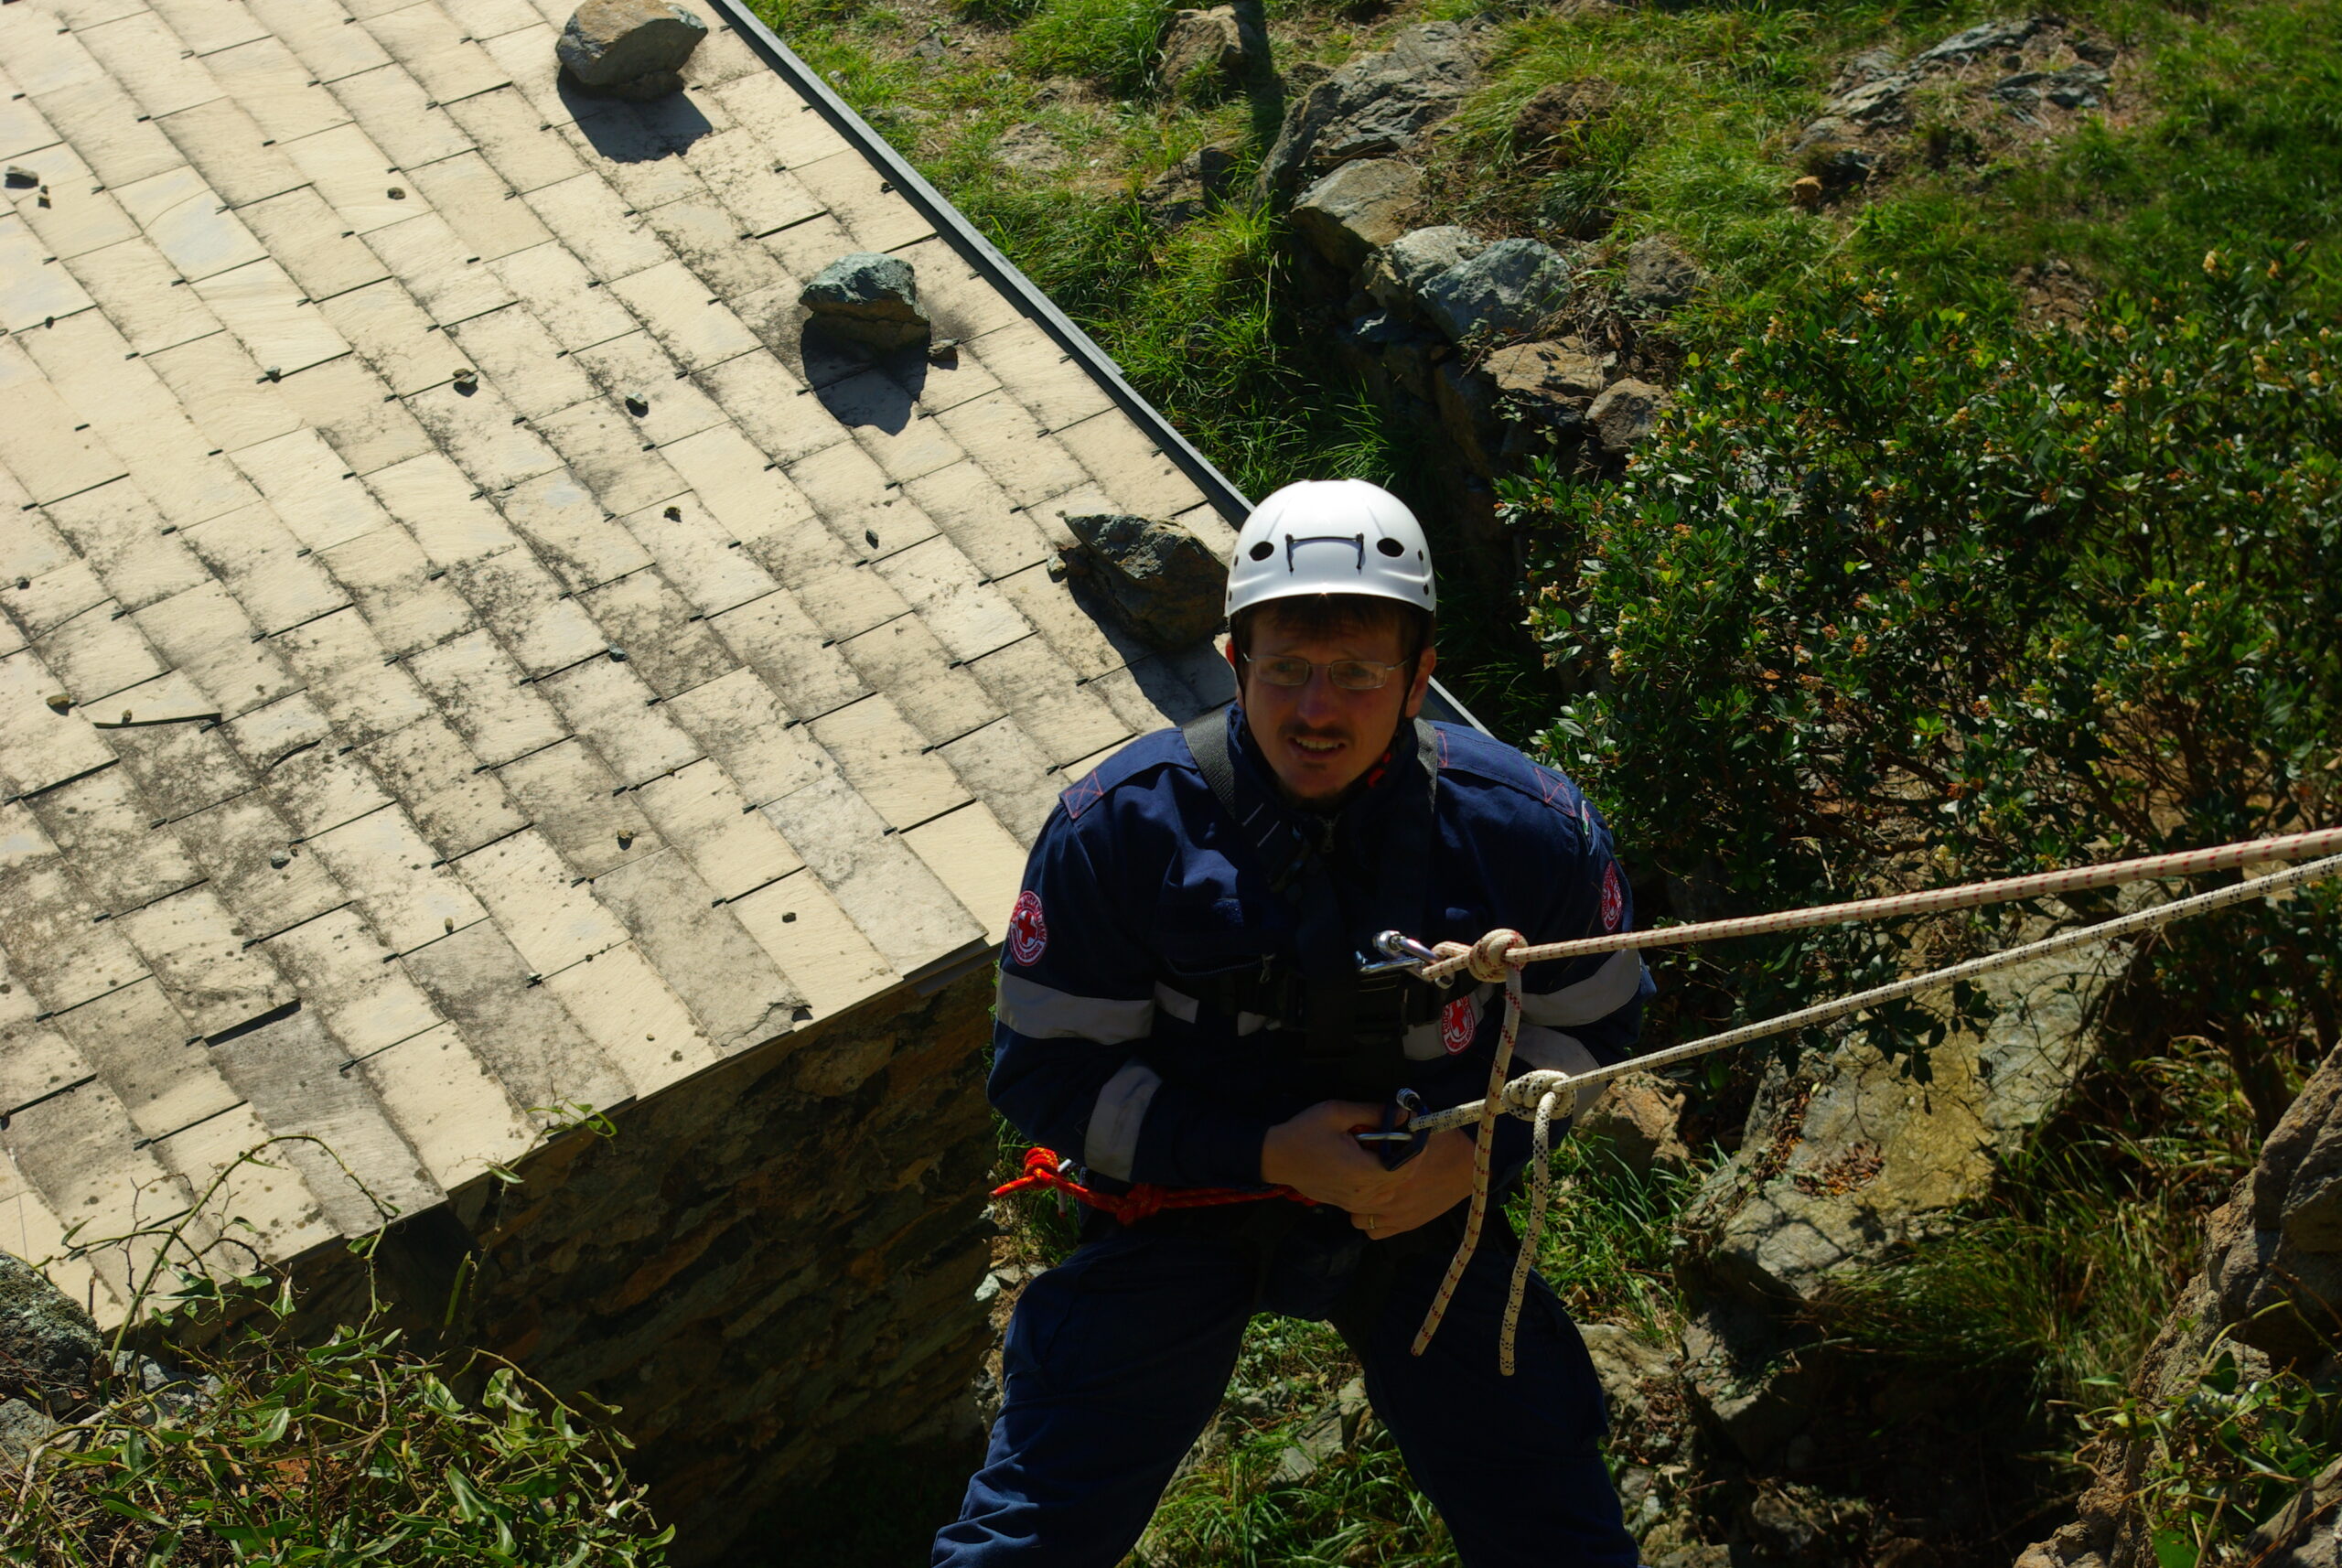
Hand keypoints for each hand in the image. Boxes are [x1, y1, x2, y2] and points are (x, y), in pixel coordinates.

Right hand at [1259, 1100, 1476, 1239]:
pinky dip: (1381, 1183)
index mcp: (1362, 1170)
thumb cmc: (1304, 1132)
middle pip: (1401, 1181)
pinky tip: (1370, 1164)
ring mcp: (1353, 1202)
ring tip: (1386, 1150)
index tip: (1418, 1131)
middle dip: (1408, 1159)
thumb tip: (1404, 1115)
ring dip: (1395, 1173)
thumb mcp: (1338, 1113)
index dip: (1417, 1150)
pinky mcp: (1346, 1204)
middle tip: (1405, 1136)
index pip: (1405, 1166)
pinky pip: (1375, 1198)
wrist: (1276, 1157)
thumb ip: (1373, 1113)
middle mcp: (1361, 1192)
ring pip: (1390, 1192)